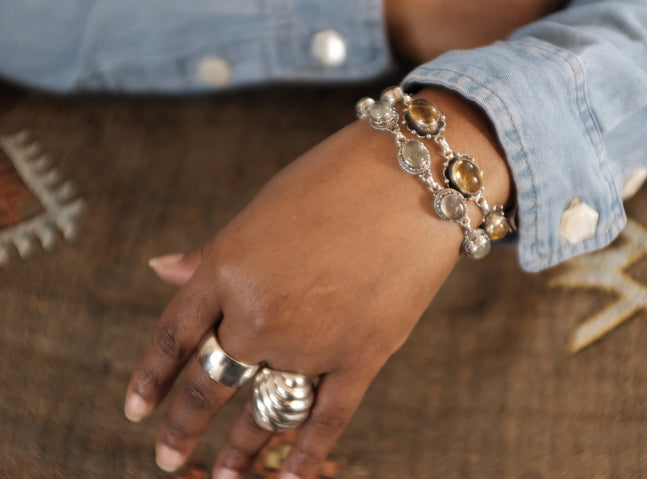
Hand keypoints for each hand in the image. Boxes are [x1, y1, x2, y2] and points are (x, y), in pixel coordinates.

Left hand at [125, 88, 510, 478]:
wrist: (413, 173)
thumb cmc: (334, 178)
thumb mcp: (262, 208)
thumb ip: (215, 253)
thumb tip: (162, 270)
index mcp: (226, 268)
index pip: (174, 336)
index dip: (151, 376)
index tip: (136, 409)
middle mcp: (258, 313)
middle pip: (210, 383)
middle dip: (184, 427)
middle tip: (167, 458)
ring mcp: (310, 339)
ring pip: (264, 410)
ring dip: (239, 449)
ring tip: (224, 476)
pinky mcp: (362, 355)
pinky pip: (326, 417)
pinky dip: (305, 452)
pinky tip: (287, 476)